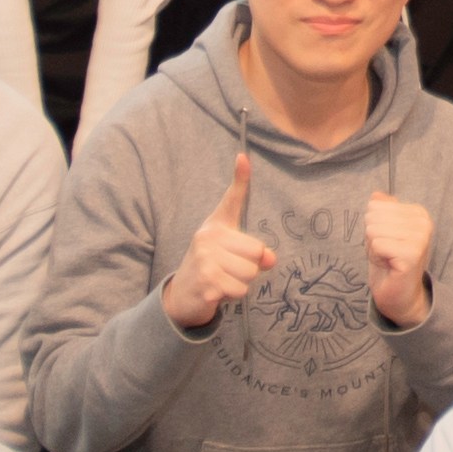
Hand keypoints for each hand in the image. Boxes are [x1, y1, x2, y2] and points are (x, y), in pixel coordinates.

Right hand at [165, 154, 280, 330]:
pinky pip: (240, 290)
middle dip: (250, 267)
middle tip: (230, 270)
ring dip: (242, 283)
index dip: (240, 178)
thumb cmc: (212, 268)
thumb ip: (254, 251)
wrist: (182, 295)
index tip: (243, 156)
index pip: (233, 200)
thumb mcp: (230, 252)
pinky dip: (234, 295)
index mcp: (215, 226)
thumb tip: (270, 258)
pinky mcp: (206, 282)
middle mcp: (207, 237)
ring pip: (250, 272)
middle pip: (257, 251)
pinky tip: (217, 291)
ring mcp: (205, 260)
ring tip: (223, 280)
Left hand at [359, 189, 437, 327]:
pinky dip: (377, 257)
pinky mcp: (412, 254)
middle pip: (373, 216)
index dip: (374, 225)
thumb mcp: (382, 230)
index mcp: (418, 212)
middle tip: (386, 252)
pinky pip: (377, 244)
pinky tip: (389, 265)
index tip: (388, 241)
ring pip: (373, 230)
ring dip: (374, 248)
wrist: (399, 294)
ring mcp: (420, 238)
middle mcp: (423, 222)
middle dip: (372, 237)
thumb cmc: (389, 260)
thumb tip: (376, 195)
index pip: (375, 206)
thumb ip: (381, 209)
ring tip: (388, 258)